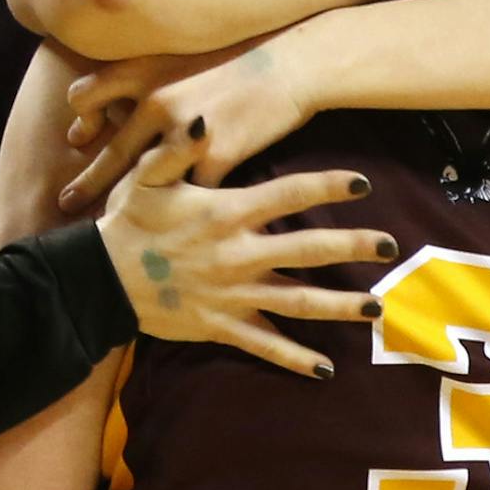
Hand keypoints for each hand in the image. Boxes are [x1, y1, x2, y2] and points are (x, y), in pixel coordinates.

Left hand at [61, 38, 314, 210]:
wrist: (295, 65)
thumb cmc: (241, 63)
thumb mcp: (187, 60)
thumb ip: (154, 81)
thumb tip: (125, 109)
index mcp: (146, 74)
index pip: (86, 96)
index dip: (81, 120)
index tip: (79, 139)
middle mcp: (156, 101)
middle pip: (109, 152)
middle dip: (86, 184)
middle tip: (64, 205)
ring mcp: (184, 132)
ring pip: (143, 180)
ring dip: (124, 208)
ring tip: (110, 229)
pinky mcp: (216, 156)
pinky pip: (190, 194)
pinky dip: (181, 213)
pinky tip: (173, 231)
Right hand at [94, 142, 394, 376]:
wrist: (100, 278)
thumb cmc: (127, 222)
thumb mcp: (146, 177)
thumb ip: (178, 149)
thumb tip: (205, 120)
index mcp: (226, 213)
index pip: (289, 194)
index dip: (328, 187)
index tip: (363, 183)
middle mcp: (238, 255)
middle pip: (308, 249)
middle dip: (352, 247)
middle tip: (390, 245)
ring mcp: (232, 294)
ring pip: (297, 302)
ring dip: (339, 306)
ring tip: (375, 309)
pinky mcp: (220, 326)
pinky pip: (264, 345)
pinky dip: (294, 359)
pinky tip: (325, 368)